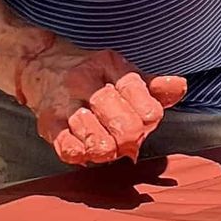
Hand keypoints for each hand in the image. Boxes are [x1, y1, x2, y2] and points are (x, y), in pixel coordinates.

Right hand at [16, 40, 188, 166]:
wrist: (41, 65)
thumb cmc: (91, 74)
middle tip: (131, 141)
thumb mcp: (122, 72)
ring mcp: (65, 103)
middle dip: (132, 138)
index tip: (147, 121)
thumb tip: (179, 87)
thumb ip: (153, 86)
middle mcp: (85, 82)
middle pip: (122, 122)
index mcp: (109, 66)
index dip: (149, 115)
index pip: (139, 94)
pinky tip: (88, 152)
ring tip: (111, 147)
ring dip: (109, 149)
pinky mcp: (48, 123)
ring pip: (96, 137)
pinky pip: (67, 146)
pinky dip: (82, 154)